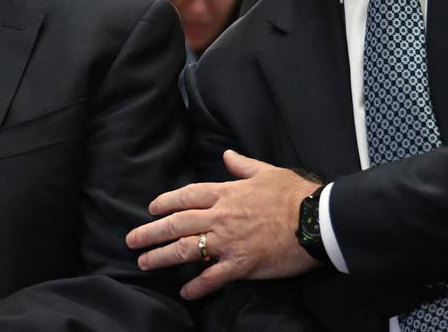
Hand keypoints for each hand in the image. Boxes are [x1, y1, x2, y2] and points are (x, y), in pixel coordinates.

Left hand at [126, 149, 322, 298]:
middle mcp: (221, 217)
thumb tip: (227, 155)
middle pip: (177, 223)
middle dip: (150, 232)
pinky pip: (212, 277)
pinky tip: (184, 291)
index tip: (151, 209)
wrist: (315, 220)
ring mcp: (228, 242)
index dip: (166, 202)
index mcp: (226, 193)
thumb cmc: (293, 194)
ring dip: (162, 257)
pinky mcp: (241, 264)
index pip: (187, 196)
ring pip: (186, 249)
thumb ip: (242, 165)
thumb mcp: (266, 171)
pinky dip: (197, 285)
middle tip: (132, 240)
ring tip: (144, 263)